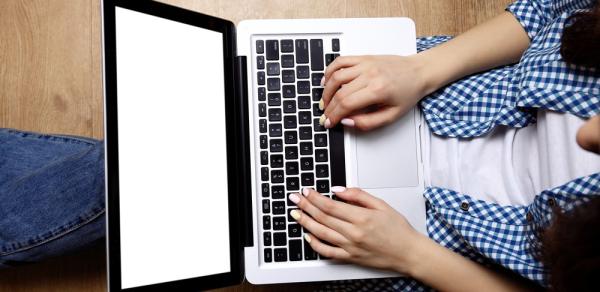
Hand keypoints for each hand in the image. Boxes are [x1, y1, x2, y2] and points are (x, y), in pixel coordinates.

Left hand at [288, 187, 424, 273]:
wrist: (409, 253)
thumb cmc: (398, 229)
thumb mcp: (381, 204)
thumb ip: (358, 195)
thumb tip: (337, 189)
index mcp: (362, 217)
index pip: (331, 205)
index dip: (315, 197)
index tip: (306, 191)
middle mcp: (354, 233)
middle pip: (323, 217)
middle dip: (305, 206)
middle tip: (294, 198)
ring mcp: (351, 247)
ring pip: (321, 233)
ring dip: (305, 222)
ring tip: (295, 213)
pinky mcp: (350, 258)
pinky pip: (328, 252)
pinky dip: (315, 244)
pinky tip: (308, 236)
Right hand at [320, 55, 429, 130]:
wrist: (419, 72)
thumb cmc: (408, 92)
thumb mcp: (392, 116)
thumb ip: (368, 123)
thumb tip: (347, 121)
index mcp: (378, 90)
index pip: (346, 104)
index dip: (334, 115)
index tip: (328, 122)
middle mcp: (370, 75)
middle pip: (339, 92)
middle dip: (328, 107)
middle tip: (325, 115)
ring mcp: (366, 64)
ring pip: (336, 76)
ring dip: (326, 91)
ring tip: (325, 101)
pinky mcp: (364, 58)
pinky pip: (341, 61)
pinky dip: (330, 71)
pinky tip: (327, 81)